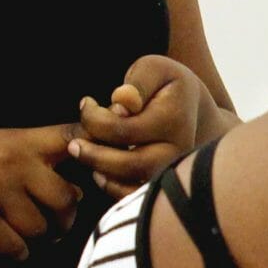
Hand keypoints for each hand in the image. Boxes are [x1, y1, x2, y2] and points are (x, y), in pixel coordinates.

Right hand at [0, 126, 83, 260]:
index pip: (75, 138)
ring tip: (23, 235)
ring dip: (37, 239)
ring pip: (42, 228)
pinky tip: (5, 247)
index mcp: (18, 139)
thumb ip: (32, 159)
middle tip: (53, 225)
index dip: (95, 154)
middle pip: (68, 198)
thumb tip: (77, 190)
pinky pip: (17, 248)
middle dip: (64, 218)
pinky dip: (15, 254)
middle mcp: (12, 161)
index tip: (97, 174)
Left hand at [70, 55, 212, 197]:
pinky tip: (100, 172)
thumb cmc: (166, 86)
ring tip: (85, 155)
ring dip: (102, 173)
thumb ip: (138, 82)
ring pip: (133, 186)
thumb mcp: (155, 69)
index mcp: (173, 119)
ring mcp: (174, 172)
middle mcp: (178, 151)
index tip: (86, 104)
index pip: (122, 128)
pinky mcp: (167, 185)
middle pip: (130, 164)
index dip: (93, 118)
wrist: (193, 110)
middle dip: (94, 155)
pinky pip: (137, 198)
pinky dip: (114, 189)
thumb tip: (123, 101)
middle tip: (74, 144)